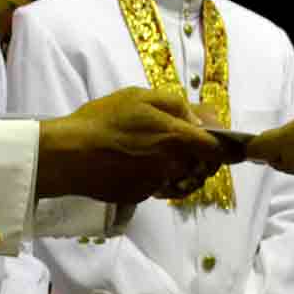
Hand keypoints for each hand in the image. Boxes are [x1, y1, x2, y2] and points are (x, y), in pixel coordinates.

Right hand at [35, 84, 239, 205]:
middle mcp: (175, 165)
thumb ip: (177, 105)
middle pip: (205, 167)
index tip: (222, 144)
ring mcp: (160, 184)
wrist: (69, 154)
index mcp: (178, 138)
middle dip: (203, 158)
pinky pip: (164, 188)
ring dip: (184, 170)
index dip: (225, 147)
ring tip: (162, 154)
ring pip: (187, 180)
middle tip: (187, 144)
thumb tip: (202, 120)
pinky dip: (162, 180)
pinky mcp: (145, 196)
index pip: (220, 150)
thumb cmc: (102, 120)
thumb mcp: (139, 97)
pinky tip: (144, 167)